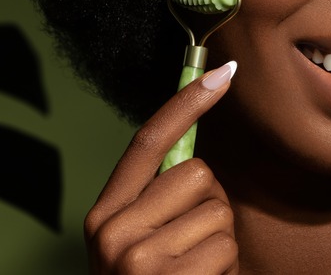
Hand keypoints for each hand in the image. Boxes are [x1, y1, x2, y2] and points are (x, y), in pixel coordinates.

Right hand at [85, 62, 238, 273]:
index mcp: (105, 213)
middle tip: (193, 245)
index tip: (222, 75)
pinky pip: (224, 246)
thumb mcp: (141, 243)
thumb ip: (158, 201)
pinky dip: (225, 268)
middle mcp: (111, 228)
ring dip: (220, 242)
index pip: (148, 141)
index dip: (186, 103)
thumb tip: (195, 155)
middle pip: (196, 174)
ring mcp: (134, 255)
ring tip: (195, 271)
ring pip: (217, 209)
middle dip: (211, 205)